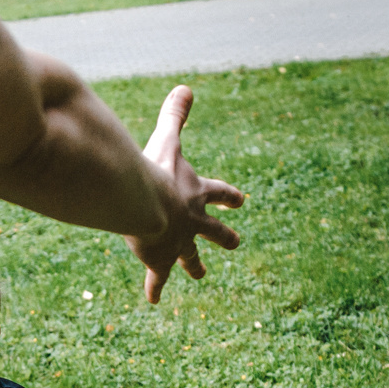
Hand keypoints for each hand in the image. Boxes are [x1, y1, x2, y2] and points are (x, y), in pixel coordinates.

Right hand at [125, 85, 244, 303]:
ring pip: (190, 257)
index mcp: (197, 195)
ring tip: (201, 275)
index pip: (220, 194)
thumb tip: (186, 87)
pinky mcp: (160, 261)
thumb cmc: (157, 171)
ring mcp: (178, 243)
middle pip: (215, 231)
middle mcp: (193, 222)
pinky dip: (156, 287)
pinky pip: (158, 277)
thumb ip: (176, 115)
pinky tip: (154, 300)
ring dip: (194, 265)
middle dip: (224, 236)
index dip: (230, 197)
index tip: (242, 201)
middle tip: (236, 243)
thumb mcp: (168, 140)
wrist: (146, 204)